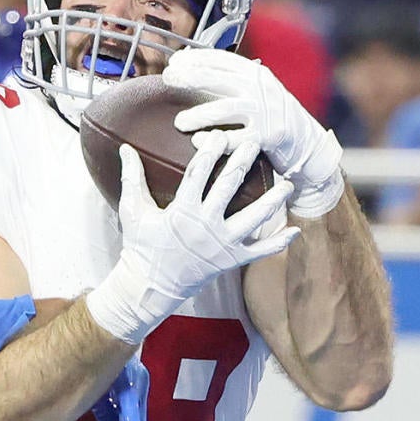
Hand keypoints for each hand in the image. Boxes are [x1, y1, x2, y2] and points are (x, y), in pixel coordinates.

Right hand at [86, 130, 298, 343]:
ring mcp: (221, 245)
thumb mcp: (132, 211)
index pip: (198, 173)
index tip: (220, 133)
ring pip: (254, 219)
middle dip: (243, 162)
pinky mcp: (231, 261)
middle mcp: (205, 226)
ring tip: (287, 184)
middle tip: (255, 142)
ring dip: (273, 201)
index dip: (210, 151)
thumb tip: (125, 148)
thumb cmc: (140, 246)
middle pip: (229, 187)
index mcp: (182, 211)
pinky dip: (278, 242)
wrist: (150, 287)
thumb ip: (131, 178)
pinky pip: (260, 251)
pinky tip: (294, 230)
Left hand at [167, 49, 343, 217]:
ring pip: (224, 109)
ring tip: (179, 122)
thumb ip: (233, 81)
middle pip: (218, 78)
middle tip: (169, 79)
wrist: (307, 143)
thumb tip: (191, 68)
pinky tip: (198, 141)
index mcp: (257, 74)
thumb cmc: (274, 117)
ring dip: (198, 115)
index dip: (196, 58)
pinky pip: (236, 139)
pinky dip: (215, 140)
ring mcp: (266, 112)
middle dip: (190, 77)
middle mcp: (261, 89)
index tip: (174, 61)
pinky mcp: (268, 137)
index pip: (222, 59)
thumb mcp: (259, 91)